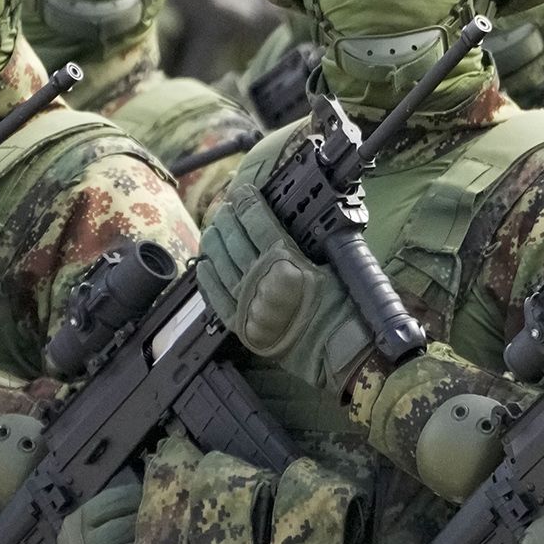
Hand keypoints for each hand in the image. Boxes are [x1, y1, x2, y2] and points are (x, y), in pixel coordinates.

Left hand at [196, 181, 372, 390]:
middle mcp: (260, 279)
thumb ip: (301, 249)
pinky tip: (203, 265)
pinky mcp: (239, 323)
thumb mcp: (329, 268)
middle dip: (228, 219)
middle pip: (235, 240)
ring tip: (213, 228)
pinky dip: (206, 278)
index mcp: (285, 261)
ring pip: (220, 263)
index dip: (248, 205)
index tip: (242, 192)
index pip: (259, 223)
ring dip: (215, 242)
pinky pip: (215, 296)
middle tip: (225, 207)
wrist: (334, 351)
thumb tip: (283, 231)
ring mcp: (246, 301)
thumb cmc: (340, 310)